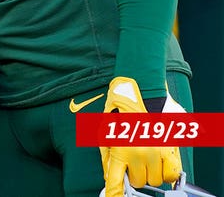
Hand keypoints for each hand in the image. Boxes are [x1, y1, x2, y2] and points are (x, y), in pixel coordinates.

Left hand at [100, 77, 181, 196]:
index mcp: (119, 150)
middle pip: (138, 182)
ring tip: (143, 156)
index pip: (116, 182)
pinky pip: (171, 174)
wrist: (139, 90)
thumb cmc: (119, 111)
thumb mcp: (105, 133)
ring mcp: (155, 152)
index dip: (114, 194)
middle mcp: (138, 154)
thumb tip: (110, 176)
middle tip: (130, 160)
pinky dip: (166, 172)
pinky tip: (158, 162)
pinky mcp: (169, 148)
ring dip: (148, 172)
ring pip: (154, 179)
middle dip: (133, 174)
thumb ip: (108, 158)